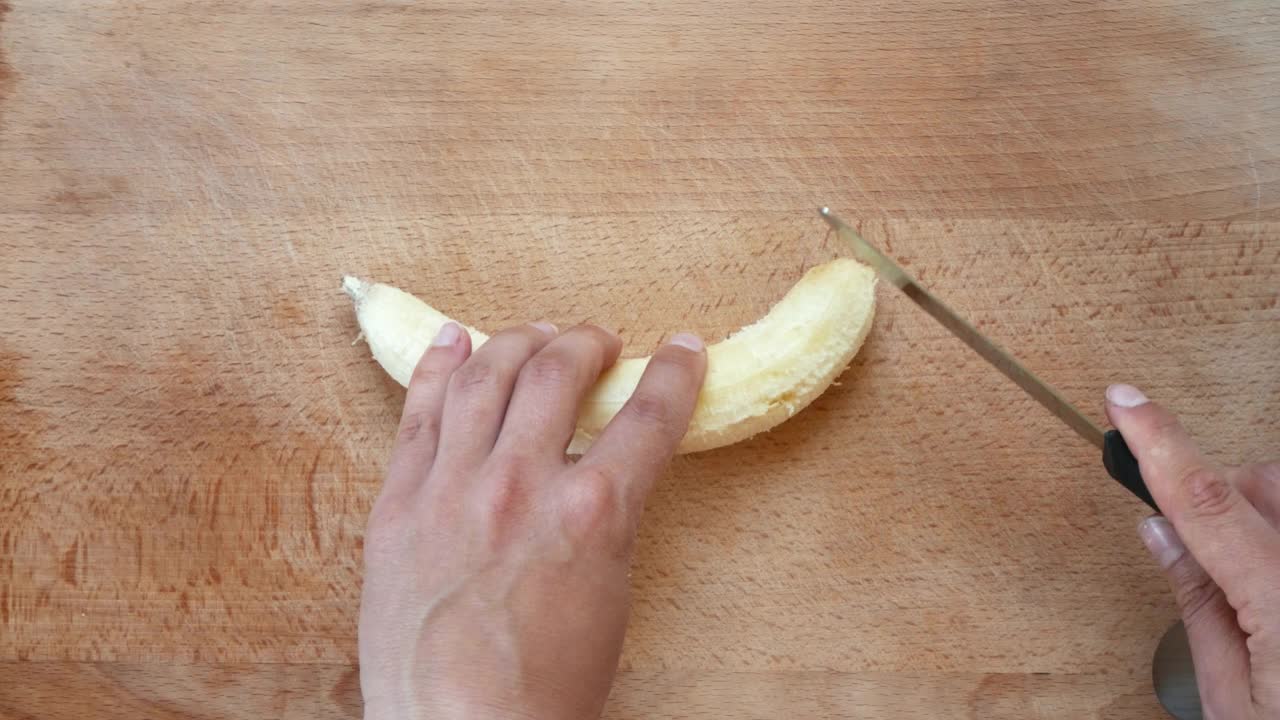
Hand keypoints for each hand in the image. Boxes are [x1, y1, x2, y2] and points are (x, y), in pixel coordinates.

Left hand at [357, 320, 706, 719]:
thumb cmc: (546, 687)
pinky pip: (418, 412)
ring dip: (518, 340)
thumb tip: (603, 469)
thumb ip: (609, 518)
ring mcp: (452, 487)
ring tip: (536, 334)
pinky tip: (454, 340)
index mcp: (593, 513)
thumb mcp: (610, 596)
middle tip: (599, 342)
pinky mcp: (399, 502)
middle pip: (559, 372)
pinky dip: (438, 366)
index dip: (676, 373)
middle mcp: (522, 484)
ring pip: (486, 375)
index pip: (650, 415)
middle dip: (588, 343)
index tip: (682, 349)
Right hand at [1107, 384, 1279, 718]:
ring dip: (1265, 517)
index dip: (1160, 442)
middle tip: (1210, 563)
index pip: (1208, 502)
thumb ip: (1197, 604)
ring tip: (1262, 587)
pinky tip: (1274, 583)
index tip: (1126, 400)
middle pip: (1260, 485)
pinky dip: (1278, 533)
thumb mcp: (1231, 700)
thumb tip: (1161, 532)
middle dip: (1222, 499)